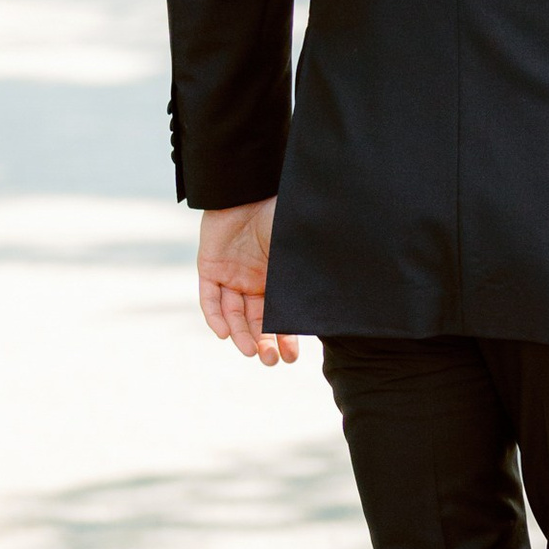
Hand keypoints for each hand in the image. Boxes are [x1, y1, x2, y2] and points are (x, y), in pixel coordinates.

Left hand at [196, 199, 297, 365]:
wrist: (248, 188)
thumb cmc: (279, 214)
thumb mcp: (296, 249)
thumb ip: (307, 273)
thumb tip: (339, 298)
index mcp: (276, 280)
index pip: (279, 316)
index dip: (285, 338)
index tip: (291, 357)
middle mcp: (253, 282)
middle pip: (256, 321)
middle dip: (264, 342)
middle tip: (271, 360)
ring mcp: (231, 276)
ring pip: (233, 314)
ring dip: (241, 335)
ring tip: (251, 351)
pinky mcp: (210, 268)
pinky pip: (209, 298)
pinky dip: (215, 316)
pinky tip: (224, 333)